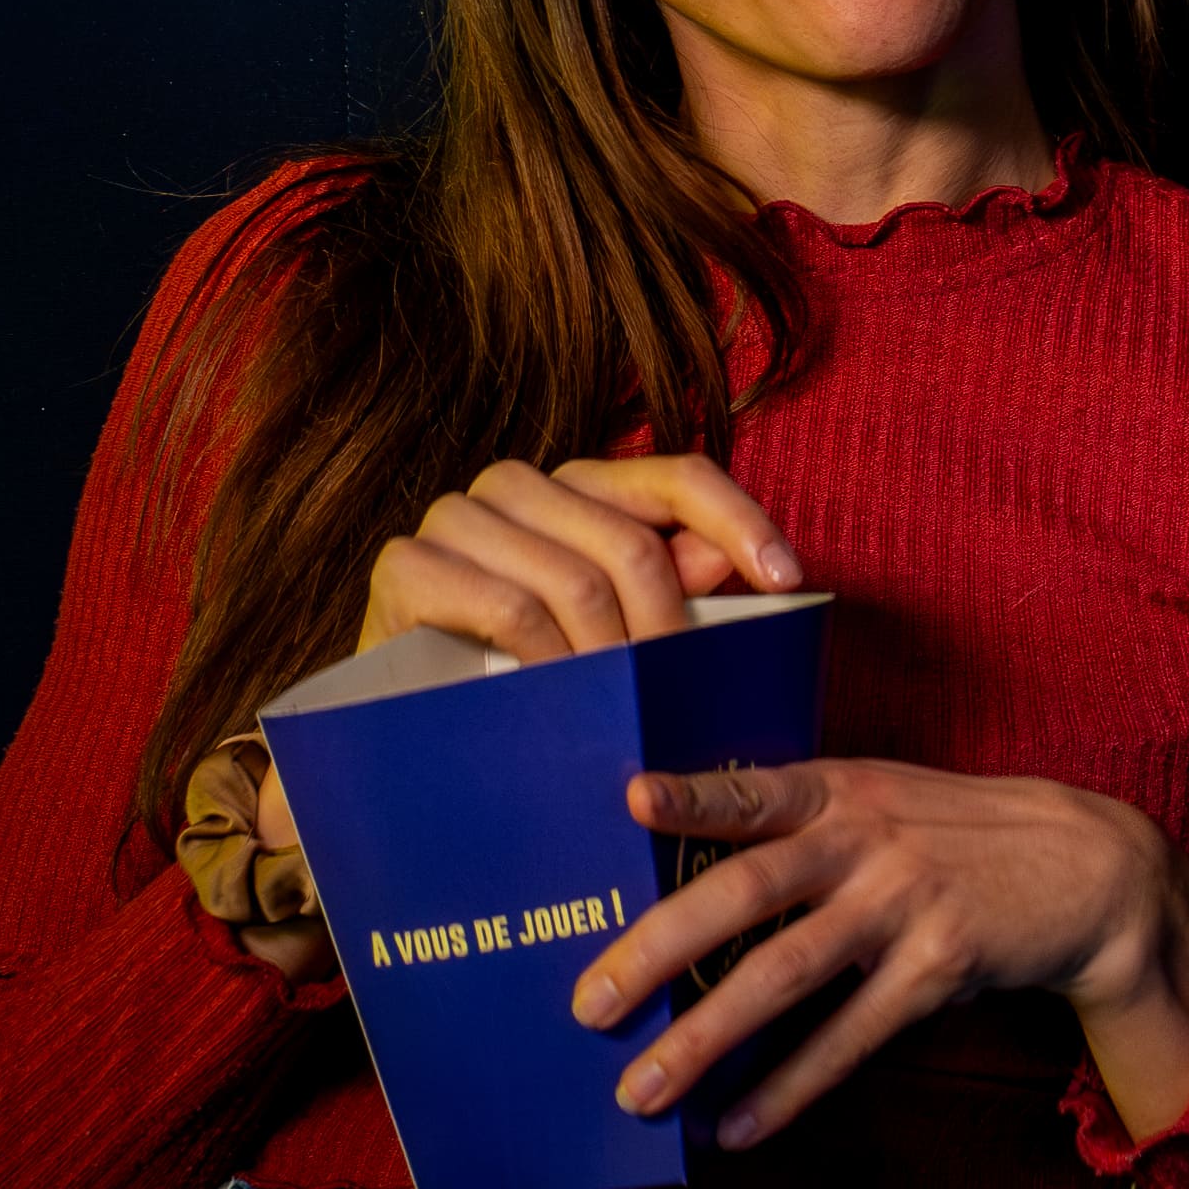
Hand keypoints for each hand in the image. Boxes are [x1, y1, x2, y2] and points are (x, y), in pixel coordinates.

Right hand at [354, 453, 801, 670]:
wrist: (400, 712)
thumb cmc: (518, 665)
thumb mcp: (608, 629)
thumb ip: (667, 589)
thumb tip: (722, 561)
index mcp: (579, 485)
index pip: (681, 476)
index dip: (741, 521)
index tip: (788, 580)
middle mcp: (516, 483)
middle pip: (633, 546)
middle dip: (666, 629)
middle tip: (675, 690)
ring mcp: (456, 517)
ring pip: (576, 581)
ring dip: (608, 657)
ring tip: (619, 705)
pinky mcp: (406, 565)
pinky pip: (509, 609)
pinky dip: (546, 660)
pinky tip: (557, 693)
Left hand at [576, 757, 1188, 1151]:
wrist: (1089, 868)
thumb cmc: (956, 835)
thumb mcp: (885, 800)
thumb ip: (797, 825)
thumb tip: (678, 882)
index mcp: (842, 791)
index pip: (756, 789)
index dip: (695, 795)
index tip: (632, 802)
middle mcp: (869, 841)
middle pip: (749, 891)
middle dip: (660, 949)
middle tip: (588, 1004)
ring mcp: (907, 904)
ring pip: (786, 974)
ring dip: (705, 1037)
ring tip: (641, 1088)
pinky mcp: (941, 966)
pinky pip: (850, 1037)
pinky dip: (791, 1085)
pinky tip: (739, 1122)